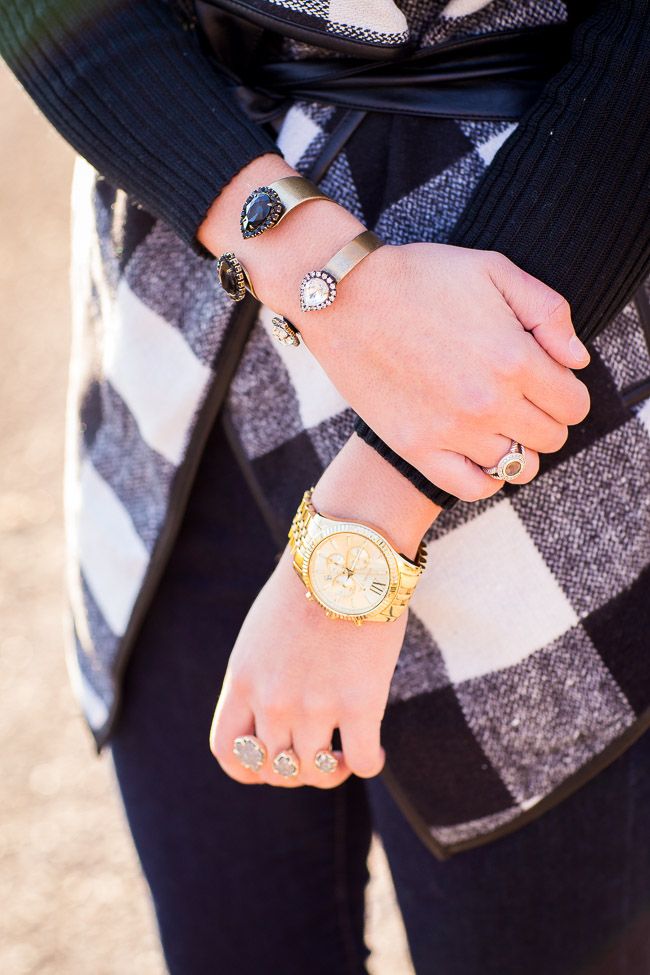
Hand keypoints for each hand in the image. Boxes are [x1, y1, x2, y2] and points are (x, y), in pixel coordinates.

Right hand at [199, 154, 590, 500]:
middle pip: (551, 438)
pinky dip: (486, 477)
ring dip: (518, 447)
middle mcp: (488, 402)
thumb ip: (549, 312)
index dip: (568, 392)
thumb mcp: (495, 269)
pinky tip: (478, 453)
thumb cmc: (419, 276)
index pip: (574, 404)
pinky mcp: (416, 448)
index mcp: (514, 358)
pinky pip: (473, 488)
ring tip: (497, 422)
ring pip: (518, 467)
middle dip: (546, 418)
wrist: (346, 296)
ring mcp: (451, 431)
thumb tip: (577, 361)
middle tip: (522, 398)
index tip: (548, 380)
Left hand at [209, 434, 438, 786]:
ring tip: (344, 757)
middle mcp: (272, 701)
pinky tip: (374, 751)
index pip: (228, 753)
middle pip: (276, 768)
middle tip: (317, 756)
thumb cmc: (308, 585)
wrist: (345, 553)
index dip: (249, 769)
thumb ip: (260, 677)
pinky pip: (361, 761)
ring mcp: (315, 707)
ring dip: (332, 771)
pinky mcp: (360, 704)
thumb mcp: (261, 634)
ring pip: (317, 771)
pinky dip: (368, 764)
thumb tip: (273, 715)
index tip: (270, 764)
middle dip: (295, 771)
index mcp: (242, 681)